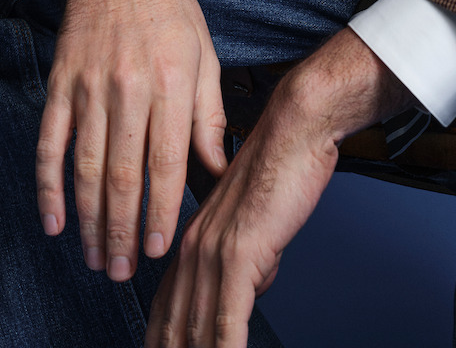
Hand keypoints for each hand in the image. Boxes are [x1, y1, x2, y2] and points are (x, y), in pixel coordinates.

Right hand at [35, 0, 227, 281]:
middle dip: (121, 231)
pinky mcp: (60, 83)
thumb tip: (218, 171)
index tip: (158, 251)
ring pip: (86, 167)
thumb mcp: (205, 54)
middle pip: (123, 174)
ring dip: (88, 220)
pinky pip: (49, 144)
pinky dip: (48, 187)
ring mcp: (89, 85)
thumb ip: (209, 116)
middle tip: (120, 272)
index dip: (161, 211)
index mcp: (173, 80)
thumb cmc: (170, 10)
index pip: (167, 161)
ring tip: (95, 258)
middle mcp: (129, 85)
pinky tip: (54, 221)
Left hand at [145, 26, 411, 347]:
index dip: (160, 338)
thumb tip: (253, 287)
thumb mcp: (257, 221)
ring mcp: (215, 252)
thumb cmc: (283, 165)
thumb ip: (249, 256)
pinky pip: (227, 318)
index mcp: (195, 238)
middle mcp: (196, 248)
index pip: (165, 306)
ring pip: (196, 328)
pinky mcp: (240, 254)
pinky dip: (225, 347)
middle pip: (173, 323)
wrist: (295, 128)